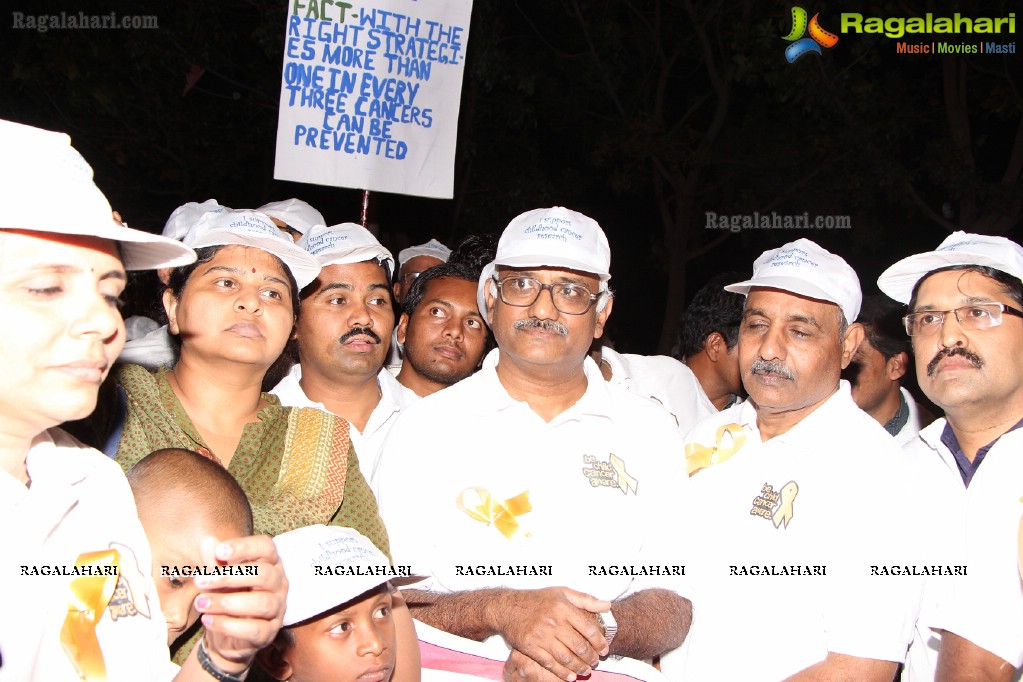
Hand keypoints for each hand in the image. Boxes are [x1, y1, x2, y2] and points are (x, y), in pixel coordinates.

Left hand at [193, 535, 287, 673]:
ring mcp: (278, 608)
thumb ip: (214, 561)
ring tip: (201, 603)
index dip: (244, 547)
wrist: (226, 637)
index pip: (266, 547)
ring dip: (227, 602)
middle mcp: (279, 583)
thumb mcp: (217, 579)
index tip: (219, 552)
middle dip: (230, 577)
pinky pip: (254, 629)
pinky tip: (208, 620)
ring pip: (261, 603)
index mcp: (269, 563)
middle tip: (200, 581)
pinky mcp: (270, 632)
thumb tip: (208, 540)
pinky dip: (228, 625)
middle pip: (264, 574)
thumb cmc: (226, 598)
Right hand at [494, 587, 610, 680]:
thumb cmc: (537, 599)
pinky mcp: (530, 647)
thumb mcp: (562, 592)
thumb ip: (586, 599)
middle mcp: (553, 621)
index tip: (604, 649)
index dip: (600, 642)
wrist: (508, 607)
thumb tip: (607, 606)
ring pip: (566, 658)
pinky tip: (571, 676)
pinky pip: (550, 664)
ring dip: (579, 667)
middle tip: (596, 661)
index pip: (588, 629)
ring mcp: (541, 635)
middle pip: (579, 646)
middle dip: (591, 658)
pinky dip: (563, 673)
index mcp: (563, 607)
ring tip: (586, 670)